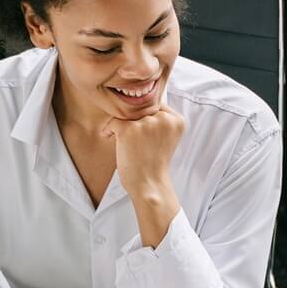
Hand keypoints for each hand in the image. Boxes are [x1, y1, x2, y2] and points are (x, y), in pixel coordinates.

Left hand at [105, 106, 185, 246]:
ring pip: (126, 113)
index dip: (146, 116)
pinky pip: (112, 121)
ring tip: (124, 141)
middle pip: (141, 107)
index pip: (156, 104)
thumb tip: (138, 102)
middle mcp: (164, 118)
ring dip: (121, 125)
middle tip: (132, 138)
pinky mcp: (129, 129)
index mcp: (177, 120)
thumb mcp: (166, 137)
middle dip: (134, 120)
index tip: (142, 132)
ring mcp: (146, 123)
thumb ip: (159, 119)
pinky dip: (109, 130)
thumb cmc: (155, 163)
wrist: (150, 185)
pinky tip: (110, 138)